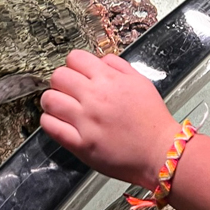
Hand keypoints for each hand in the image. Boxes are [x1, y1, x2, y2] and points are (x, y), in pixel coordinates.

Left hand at [41, 50, 179, 189]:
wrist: (160, 152)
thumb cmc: (152, 118)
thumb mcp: (141, 82)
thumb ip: (119, 66)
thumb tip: (100, 60)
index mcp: (109, 79)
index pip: (74, 58)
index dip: (74, 65)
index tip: (77, 74)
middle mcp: (94, 96)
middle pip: (58, 76)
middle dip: (61, 81)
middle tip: (68, 91)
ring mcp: (85, 120)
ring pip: (49, 99)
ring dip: (52, 101)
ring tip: (60, 107)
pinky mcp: (80, 144)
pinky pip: (50, 126)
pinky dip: (49, 121)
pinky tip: (58, 122)